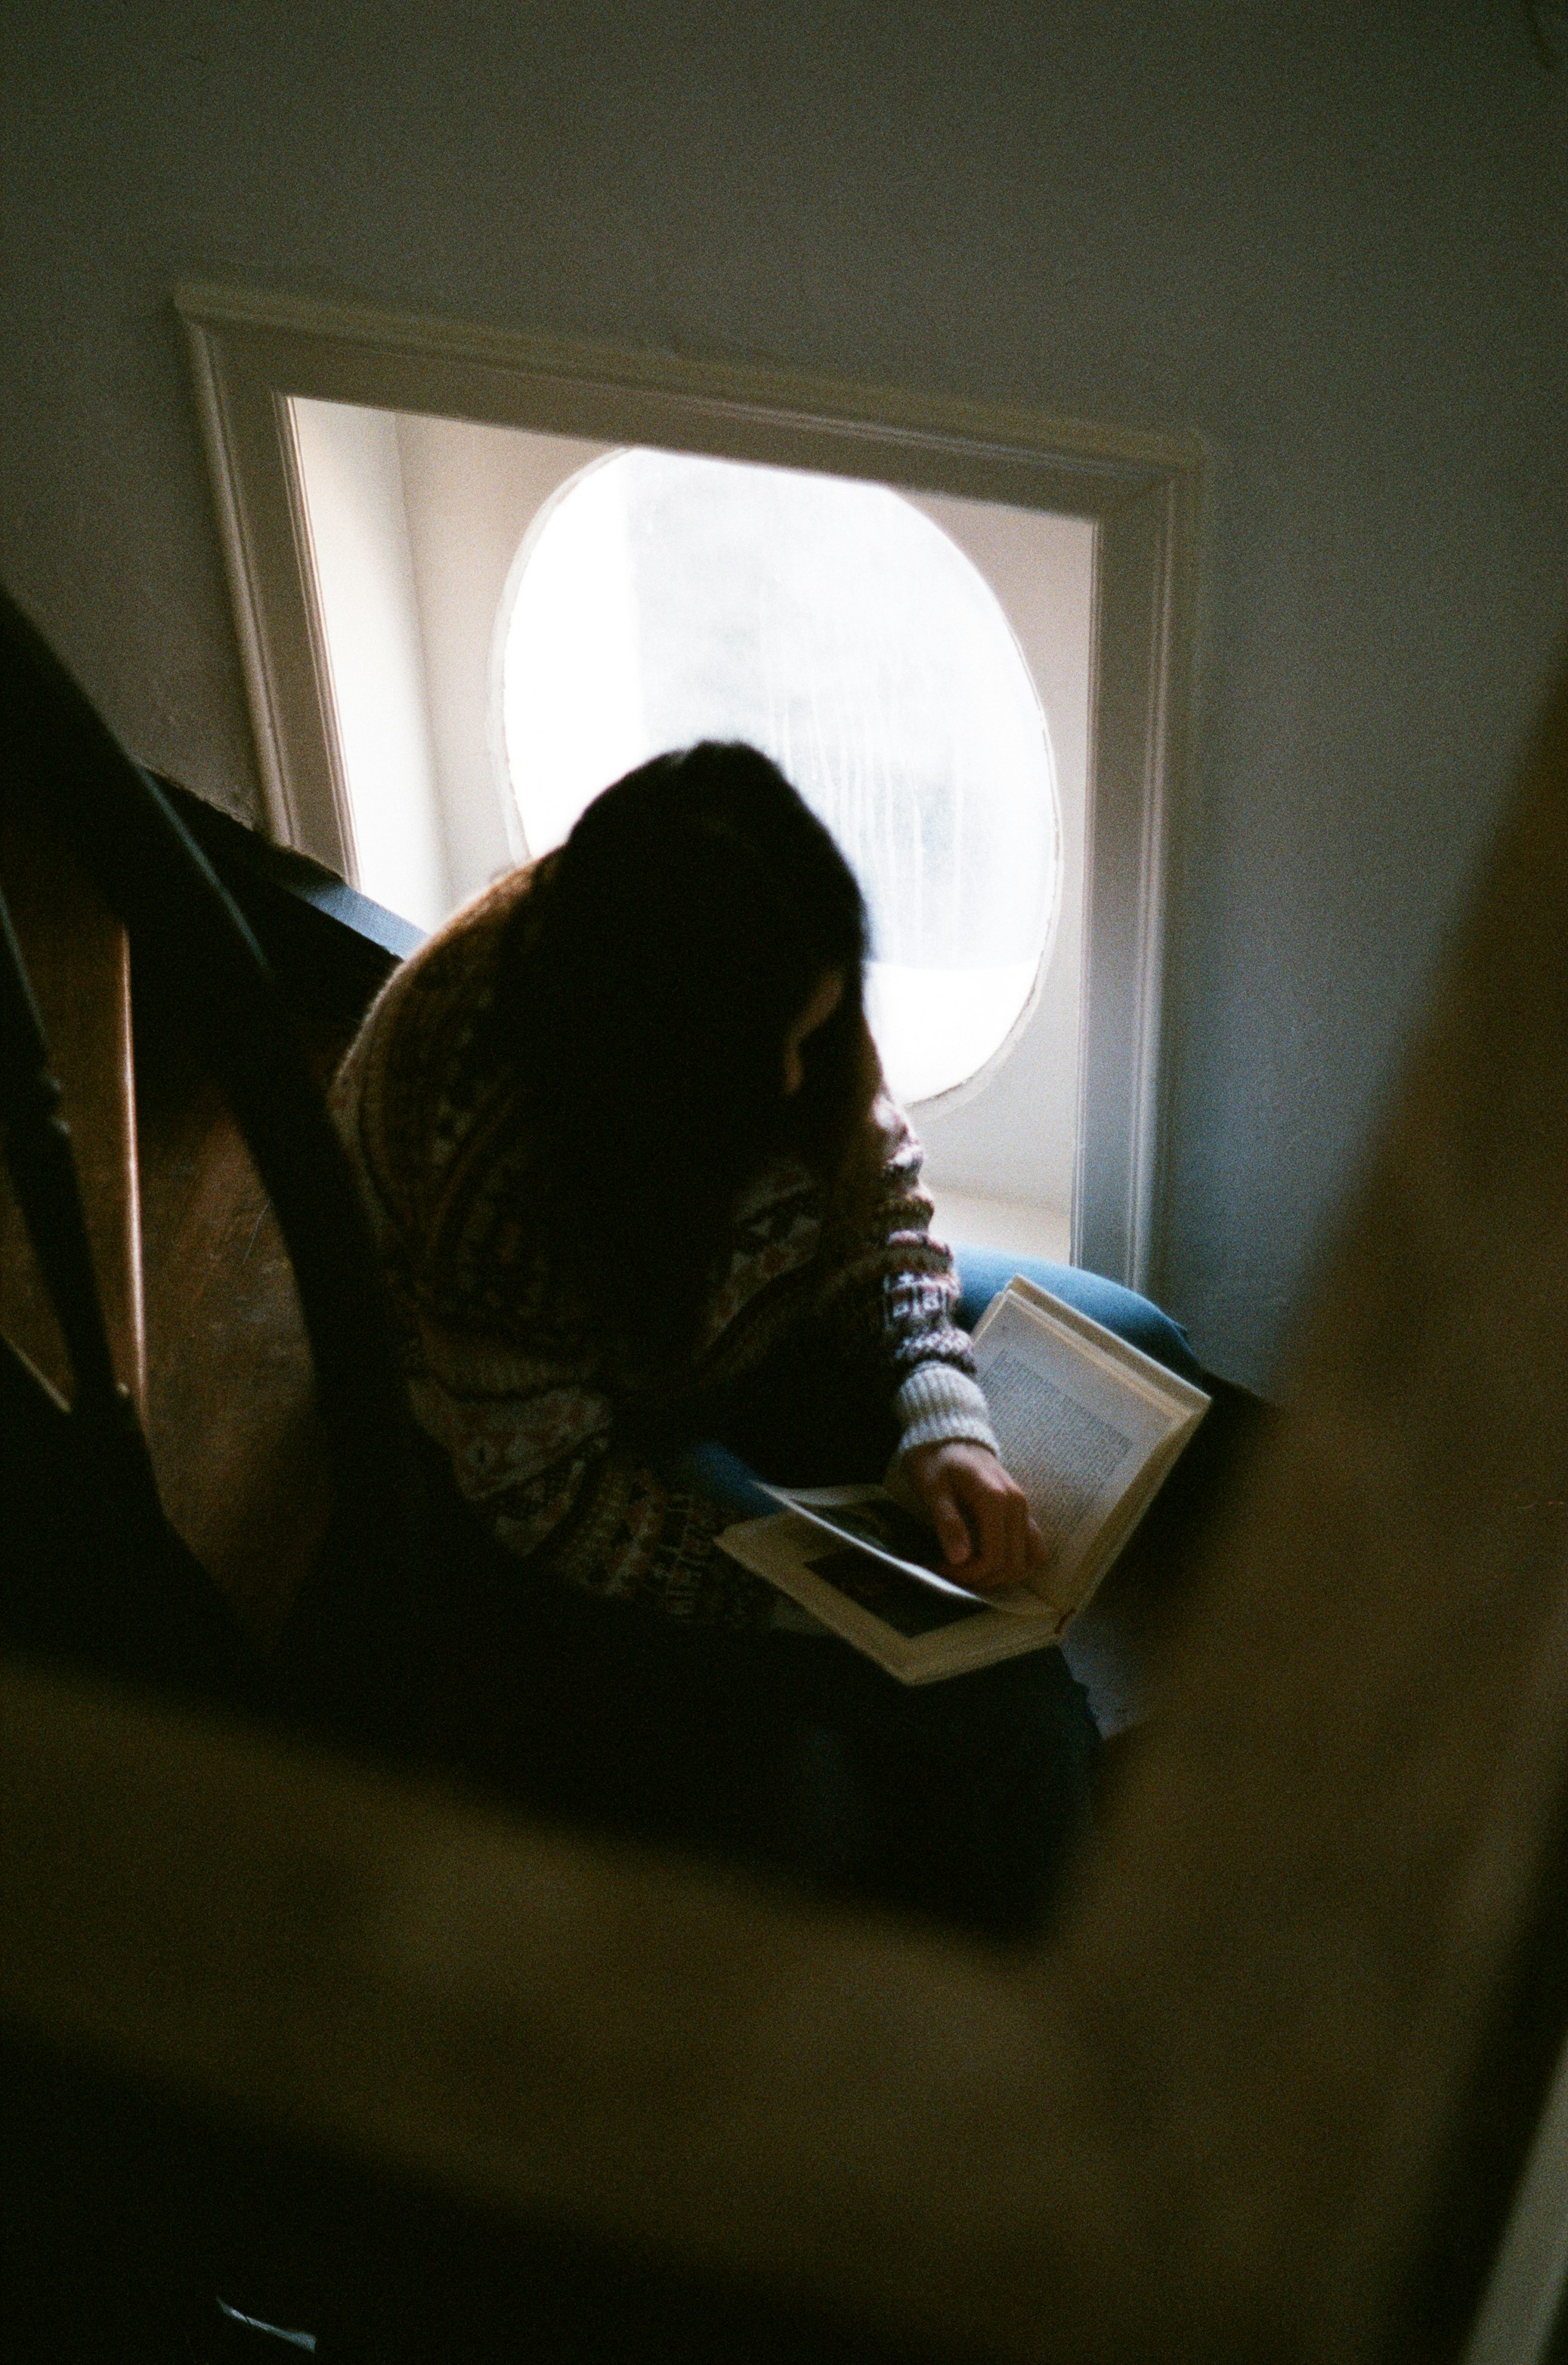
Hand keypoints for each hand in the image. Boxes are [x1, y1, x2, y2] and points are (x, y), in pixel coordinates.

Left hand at [901, 1442, 1047, 1592]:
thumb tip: (959, 1558)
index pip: (993, 1556)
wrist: (951, 1436)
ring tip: (972, 1572)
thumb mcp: (932, 1488)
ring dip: (1003, 1575)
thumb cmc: (937, 1461)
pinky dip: (1018, 1562)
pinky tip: (992, 1563)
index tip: (943, 1569)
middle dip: (982, 1578)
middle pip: (1012, 1564)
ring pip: (1030, 1559)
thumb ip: (947, 1521)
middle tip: (952, 1573)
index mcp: (995, 1499)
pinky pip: (1034, 1547)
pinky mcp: (1023, 1511)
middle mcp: (1017, 1505)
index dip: (969, 1574)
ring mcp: (1024, 1508)